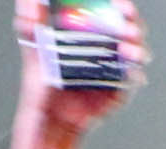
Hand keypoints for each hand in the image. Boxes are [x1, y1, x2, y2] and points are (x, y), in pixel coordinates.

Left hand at [16, 0, 145, 130]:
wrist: (46, 120)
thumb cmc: (41, 84)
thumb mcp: (33, 49)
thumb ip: (30, 23)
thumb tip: (28, 2)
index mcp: (90, 32)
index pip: (111, 11)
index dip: (118, 5)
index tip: (117, 3)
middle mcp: (105, 47)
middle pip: (129, 28)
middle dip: (132, 23)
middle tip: (125, 21)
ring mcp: (114, 69)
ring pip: (136, 52)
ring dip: (136, 47)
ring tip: (125, 48)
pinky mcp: (117, 91)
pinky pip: (131, 81)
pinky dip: (133, 74)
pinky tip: (128, 69)